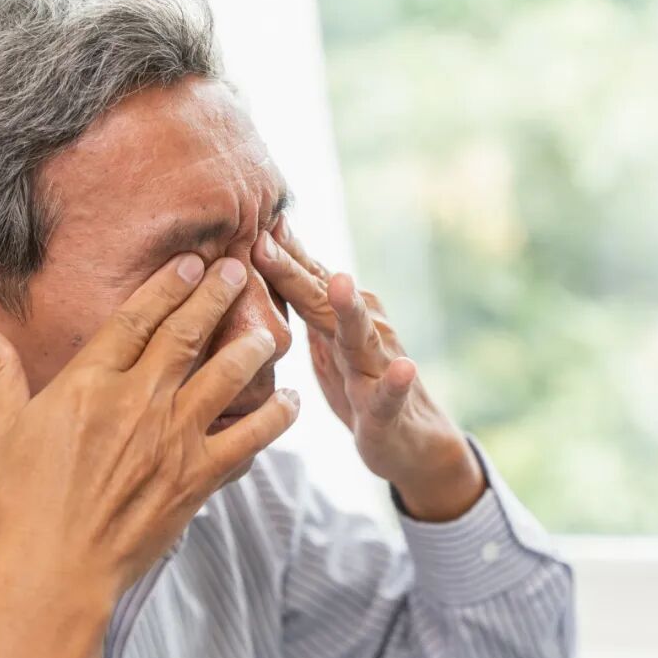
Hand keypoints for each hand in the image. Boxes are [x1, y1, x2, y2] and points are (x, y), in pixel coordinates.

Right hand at [0, 254, 298, 657]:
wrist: (54, 572)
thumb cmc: (21, 503)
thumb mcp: (1, 431)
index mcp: (89, 383)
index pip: (135, 318)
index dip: (166, 285)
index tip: (191, 261)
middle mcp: (137, 401)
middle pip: (186, 334)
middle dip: (216, 296)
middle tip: (239, 271)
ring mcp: (172, 439)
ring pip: (225, 376)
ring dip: (251, 347)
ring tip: (270, 330)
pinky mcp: (196, 477)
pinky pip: (248, 439)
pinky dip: (274, 418)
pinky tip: (291, 402)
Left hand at [252, 223, 483, 521]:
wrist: (411, 437)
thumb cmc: (359, 381)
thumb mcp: (326, 335)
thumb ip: (305, 296)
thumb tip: (267, 246)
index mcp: (338, 316)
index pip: (304, 277)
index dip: (275, 251)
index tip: (245, 219)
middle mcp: (361, 330)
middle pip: (322, 298)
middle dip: (294, 271)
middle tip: (266, 241)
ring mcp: (378, 365)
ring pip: (361, 335)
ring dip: (351, 309)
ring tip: (341, 284)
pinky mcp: (389, 407)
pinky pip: (392, 394)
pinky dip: (398, 382)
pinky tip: (404, 369)